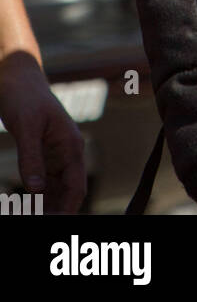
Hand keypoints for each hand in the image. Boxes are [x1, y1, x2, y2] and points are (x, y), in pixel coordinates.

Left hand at [0, 51, 86, 213]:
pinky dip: (37, 197)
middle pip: (68, 192)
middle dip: (57, 211)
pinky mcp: (42, 154)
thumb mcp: (26, 127)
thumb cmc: (23, 96)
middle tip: (38, 223)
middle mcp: (67, 152)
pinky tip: (27, 205)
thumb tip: (36, 191)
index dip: (69, 209)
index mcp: (71, 145)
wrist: (16, 77)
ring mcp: (55, 154)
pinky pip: (44, 182)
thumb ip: (31, 159)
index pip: (76, 186)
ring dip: (47, 207)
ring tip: (31, 217)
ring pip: (56, 190)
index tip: (57, 225)